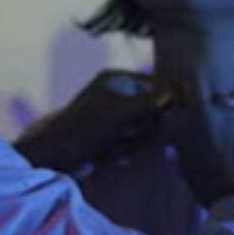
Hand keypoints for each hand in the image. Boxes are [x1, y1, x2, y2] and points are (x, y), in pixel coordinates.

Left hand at [14, 70, 161, 171]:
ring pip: (145, 129)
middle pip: (154, 109)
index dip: (167, 101)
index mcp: (118, 78)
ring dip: (136, 142)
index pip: (157, 83)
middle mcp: (117, 92)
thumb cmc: (87, 127)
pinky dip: (126, 150)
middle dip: (147, 128)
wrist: (57, 155)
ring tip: (119, 147)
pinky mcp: (111, 134)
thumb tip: (176, 97)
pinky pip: (133, 142)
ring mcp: (114, 114)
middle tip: (133, 135)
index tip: (174, 117)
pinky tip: (116, 156)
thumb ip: (151, 103)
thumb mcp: (122, 112)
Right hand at [160, 77, 233, 209]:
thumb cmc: (208, 187)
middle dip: (198, 101)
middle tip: (203, 120)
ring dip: (220, 113)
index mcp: (181, 122)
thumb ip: (181, 142)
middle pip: (197, 91)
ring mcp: (230, 111)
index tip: (178, 120)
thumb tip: (178, 136)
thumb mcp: (184, 163)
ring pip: (221, 103)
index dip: (176, 111)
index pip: (173, 104)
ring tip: (225, 134)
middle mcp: (204, 109)